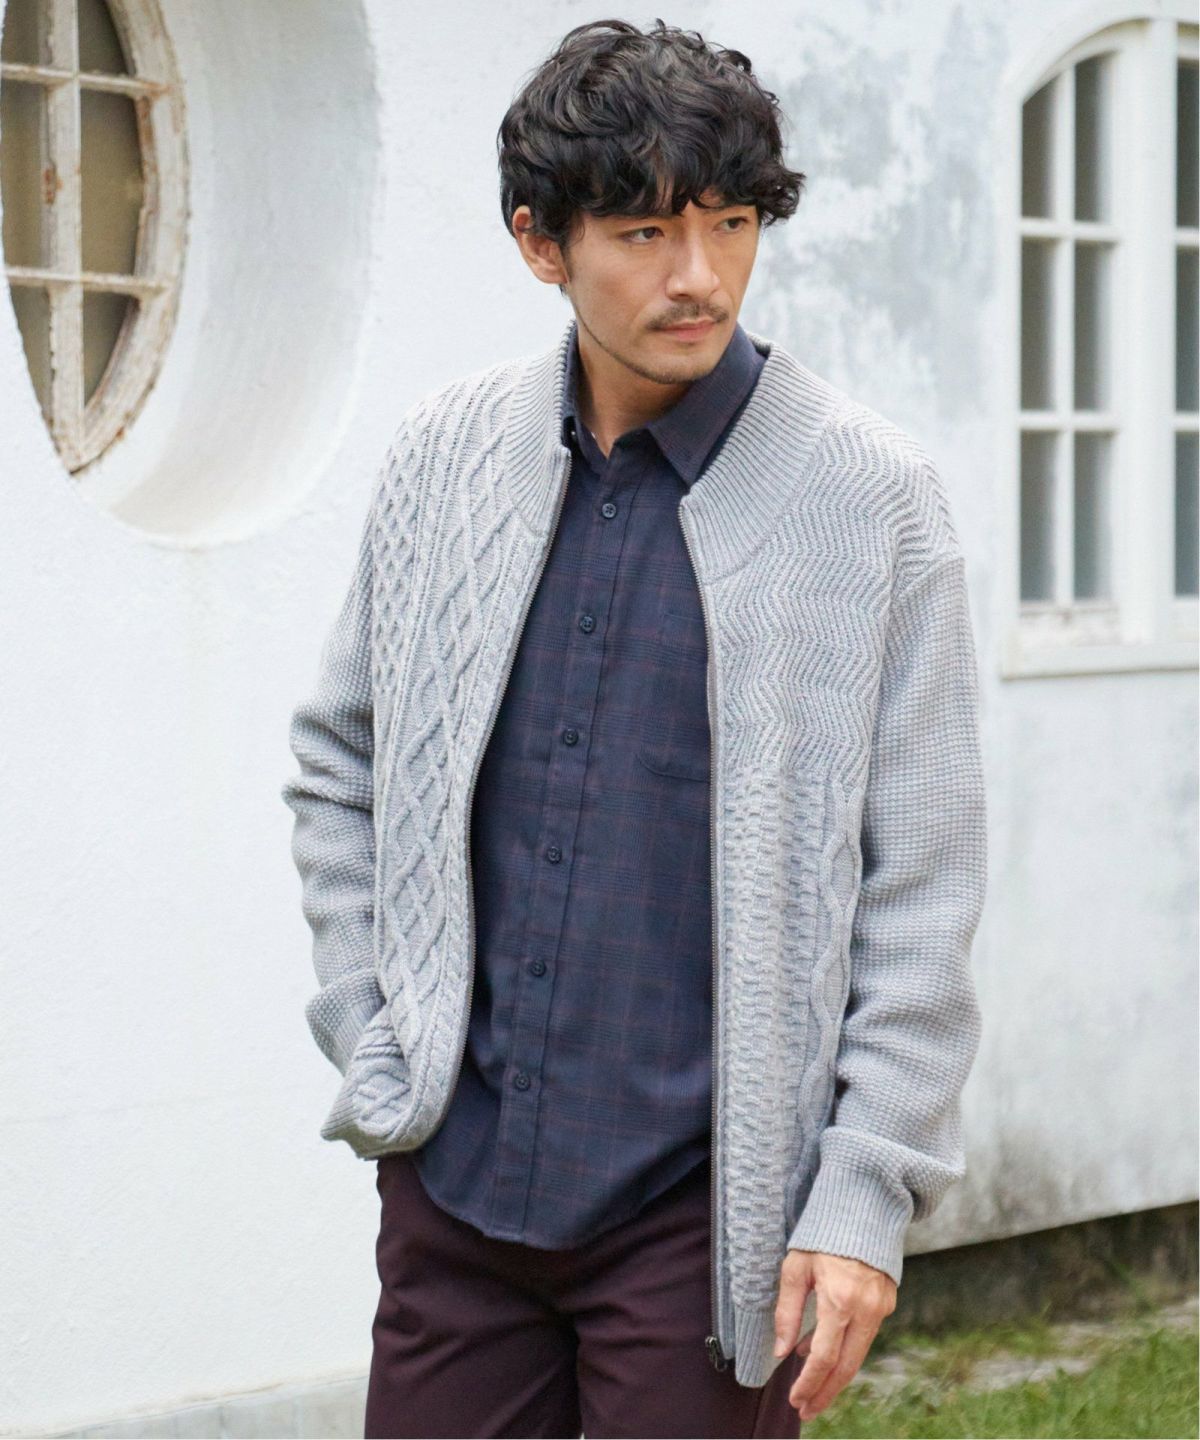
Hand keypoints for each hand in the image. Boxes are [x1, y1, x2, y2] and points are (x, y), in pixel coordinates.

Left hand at [773, 1249, 896, 1421]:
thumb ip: (788, 1311)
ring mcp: (881, 1308)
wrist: (863, 1207)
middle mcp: (865, 1309)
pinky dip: (846, 1350)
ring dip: (835, 1376)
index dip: (809, 1383)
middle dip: (825, 1393)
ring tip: (812, 1389)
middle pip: (846, 1367)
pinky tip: (824, 1353)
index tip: (795, 1400)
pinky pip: (865, 1336)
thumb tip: (783, 1351)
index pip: (824, 1358)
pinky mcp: (887, 1303)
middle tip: (806, 1410)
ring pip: (858, 1355)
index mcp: (839, 1300)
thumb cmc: (823, 1233)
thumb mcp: (796, 1267)